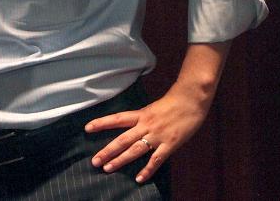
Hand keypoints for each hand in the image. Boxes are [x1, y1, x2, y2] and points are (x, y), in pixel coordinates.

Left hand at [85, 91, 208, 183]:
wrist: (192, 99)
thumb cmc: (174, 102)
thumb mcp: (153, 108)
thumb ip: (143, 118)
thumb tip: (132, 127)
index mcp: (141, 114)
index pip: (117, 119)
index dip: (101, 123)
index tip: (87, 128)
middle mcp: (146, 125)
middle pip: (122, 139)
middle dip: (107, 151)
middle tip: (95, 161)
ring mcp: (157, 135)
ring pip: (135, 150)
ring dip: (120, 160)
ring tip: (108, 169)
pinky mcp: (170, 144)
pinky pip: (156, 160)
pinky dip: (147, 170)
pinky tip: (139, 178)